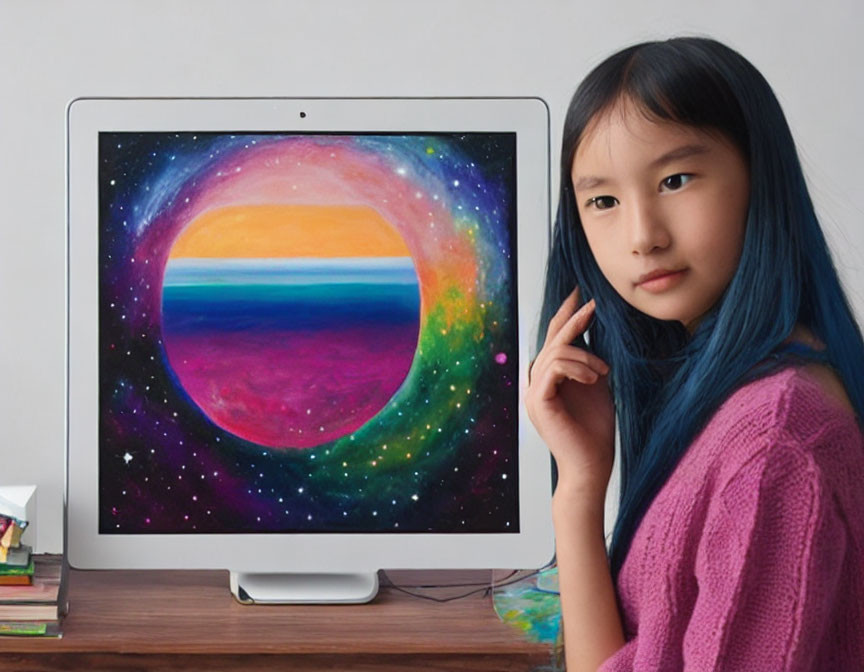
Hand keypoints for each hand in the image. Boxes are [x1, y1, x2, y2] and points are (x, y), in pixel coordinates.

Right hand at [525, 286, 614, 498]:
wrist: (592, 466)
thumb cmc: (596, 433)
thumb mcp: (596, 388)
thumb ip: (589, 364)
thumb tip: (594, 333)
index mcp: (549, 380)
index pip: (554, 341)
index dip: (566, 316)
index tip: (581, 295)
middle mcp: (536, 383)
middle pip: (551, 340)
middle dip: (573, 319)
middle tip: (593, 304)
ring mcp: (533, 392)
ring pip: (555, 352)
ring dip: (584, 356)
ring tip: (603, 372)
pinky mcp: (538, 400)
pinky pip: (555, 367)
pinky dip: (578, 367)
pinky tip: (595, 377)